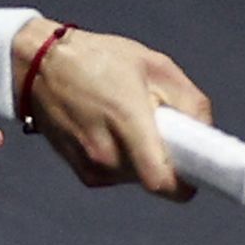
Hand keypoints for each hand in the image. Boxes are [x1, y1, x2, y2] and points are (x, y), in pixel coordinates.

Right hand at [20, 28, 213, 198]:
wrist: (42, 66)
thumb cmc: (98, 60)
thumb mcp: (156, 65)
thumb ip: (190, 102)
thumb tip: (203, 133)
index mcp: (127, 122)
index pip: (161, 181)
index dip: (185, 184)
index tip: (196, 172)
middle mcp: (106, 153)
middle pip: (155, 179)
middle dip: (166, 158)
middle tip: (161, 128)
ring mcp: (92, 166)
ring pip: (138, 178)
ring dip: (145, 159)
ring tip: (131, 125)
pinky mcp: (83, 172)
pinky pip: (120, 176)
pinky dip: (126, 160)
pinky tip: (114, 132)